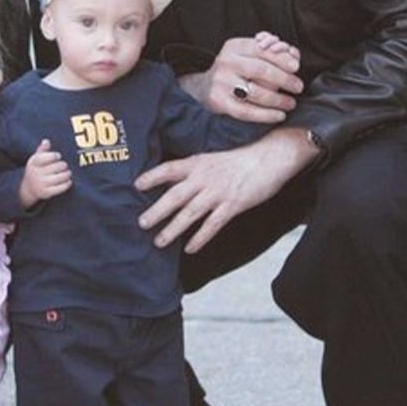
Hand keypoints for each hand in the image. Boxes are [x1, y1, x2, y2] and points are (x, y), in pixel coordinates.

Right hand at [18, 139, 72, 205]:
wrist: (28, 188)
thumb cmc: (36, 169)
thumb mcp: (36, 159)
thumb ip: (42, 150)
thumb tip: (46, 141)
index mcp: (34, 163)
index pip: (46, 157)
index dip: (55, 156)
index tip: (58, 156)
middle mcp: (36, 173)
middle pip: (56, 167)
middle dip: (63, 165)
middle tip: (65, 165)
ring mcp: (41, 184)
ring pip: (60, 177)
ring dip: (67, 174)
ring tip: (68, 172)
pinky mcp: (46, 193)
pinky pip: (60, 188)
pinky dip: (67, 183)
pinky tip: (68, 181)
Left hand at [135, 129, 317, 252]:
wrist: (271, 156)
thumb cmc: (241, 158)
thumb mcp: (212, 158)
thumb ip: (193, 171)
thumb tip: (171, 183)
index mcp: (198, 163)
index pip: (169, 169)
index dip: (152, 177)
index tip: (135, 186)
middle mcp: (204, 177)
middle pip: (175, 196)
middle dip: (157, 211)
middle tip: (141, 223)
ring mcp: (218, 192)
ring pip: (190, 213)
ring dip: (173, 228)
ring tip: (158, 241)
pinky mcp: (233, 205)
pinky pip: (213, 224)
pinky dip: (200, 237)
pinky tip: (190, 248)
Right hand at [181, 35, 304, 123]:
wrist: (205, 87)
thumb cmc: (237, 70)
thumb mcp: (248, 54)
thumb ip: (271, 52)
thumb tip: (294, 55)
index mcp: (233, 47)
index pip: (261, 50)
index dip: (281, 58)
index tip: (296, 67)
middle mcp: (225, 62)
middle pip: (260, 69)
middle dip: (284, 79)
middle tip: (298, 86)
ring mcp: (220, 82)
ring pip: (256, 92)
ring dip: (278, 99)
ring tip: (290, 103)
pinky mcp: (219, 101)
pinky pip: (247, 111)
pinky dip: (266, 115)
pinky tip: (279, 115)